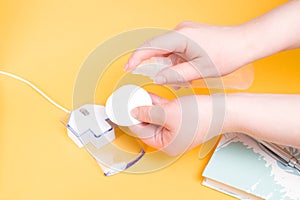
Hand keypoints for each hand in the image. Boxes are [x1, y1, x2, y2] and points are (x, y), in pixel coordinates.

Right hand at [124, 21, 250, 84]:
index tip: (127, 68)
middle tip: (144, 76)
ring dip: (164, 64)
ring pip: (165, 49)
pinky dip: (173, 60)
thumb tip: (157, 78)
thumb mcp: (200, 70)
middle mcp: (181, 31)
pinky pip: (174, 48)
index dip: (136, 57)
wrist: (245, 42)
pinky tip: (181, 71)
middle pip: (155, 46)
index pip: (151, 46)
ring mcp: (185, 32)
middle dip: (148, 62)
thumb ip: (176, 75)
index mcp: (181, 37)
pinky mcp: (190, 35)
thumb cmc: (227, 54)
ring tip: (175, 78)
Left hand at [129, 93, 224, 155]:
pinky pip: (164, 113)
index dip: (130, 118)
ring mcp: (175, 130)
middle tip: (128, 100)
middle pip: (147, 124)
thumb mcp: (169, 114)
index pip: (141, 132)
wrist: (224, 109)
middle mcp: (170, 140)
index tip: (121, 108)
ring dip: (146, 106)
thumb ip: (148, 113)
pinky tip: (148, 95)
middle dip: (137, 111)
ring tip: (136, 95)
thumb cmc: (202, 116)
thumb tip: (134, 112)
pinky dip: (157, 104)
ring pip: (155, 117)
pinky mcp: (181, 120)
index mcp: (166, 144)